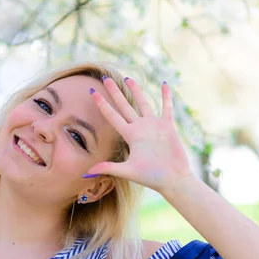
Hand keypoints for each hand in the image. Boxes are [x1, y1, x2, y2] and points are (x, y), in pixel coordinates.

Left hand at [84, 77, 192, 193]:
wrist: (172, 180)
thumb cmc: (151, 177)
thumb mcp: (128, 171)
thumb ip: (108, 168)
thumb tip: (86, 172)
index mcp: (130, 136)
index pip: (112, 116)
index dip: (102, 104)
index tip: (92, 92)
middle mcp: (140, 128)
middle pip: (124, 106)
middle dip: (115, 92)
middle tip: (105, 78)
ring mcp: (154, 126)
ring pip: (143, 103)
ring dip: (136, 91)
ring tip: (128, 78)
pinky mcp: (168, 127)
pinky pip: (166, 108)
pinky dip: (166, 96)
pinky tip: (164, 83)